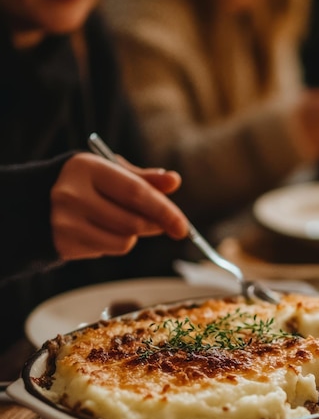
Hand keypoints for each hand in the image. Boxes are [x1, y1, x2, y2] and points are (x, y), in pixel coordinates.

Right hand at [50, 153, 188, 260]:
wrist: (36, 203)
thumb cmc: (86, 185)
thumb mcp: (111, 173)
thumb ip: (144, 179)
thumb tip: (174, 181)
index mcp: (87, 168)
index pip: (137, 193)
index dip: (165, 211)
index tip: (183, 227)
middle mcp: (73, 194)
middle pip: (134, 222)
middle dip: (155, 225)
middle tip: (160, 224)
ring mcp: (66, 221)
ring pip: (125, 241)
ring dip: (134, 235)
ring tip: (120, 221)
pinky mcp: (65, 244)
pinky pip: (109, 250)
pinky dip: (116, 243)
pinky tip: (101, 230)